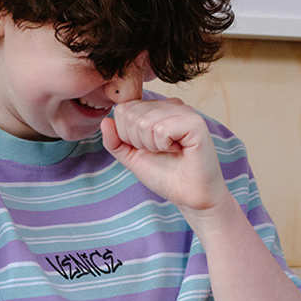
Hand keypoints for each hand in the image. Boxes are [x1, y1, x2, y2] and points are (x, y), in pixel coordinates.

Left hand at [101, 98, 232, 222]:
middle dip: (138, 141)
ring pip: (144, 122)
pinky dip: (164, 146)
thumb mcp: (132, 157)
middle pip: (131, 114)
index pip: (123, 109)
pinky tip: (178, 150)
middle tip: (159, 151)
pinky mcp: (195, 123)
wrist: (189, 196)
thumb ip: (115, 141)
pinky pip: (161, 129)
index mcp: (157, 108)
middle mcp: (171, 104)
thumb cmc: (165, 175)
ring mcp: (184, 111)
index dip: (127, 135)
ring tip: (169, 151)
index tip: (148, 148)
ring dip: (152, 145)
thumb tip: (105, 121)